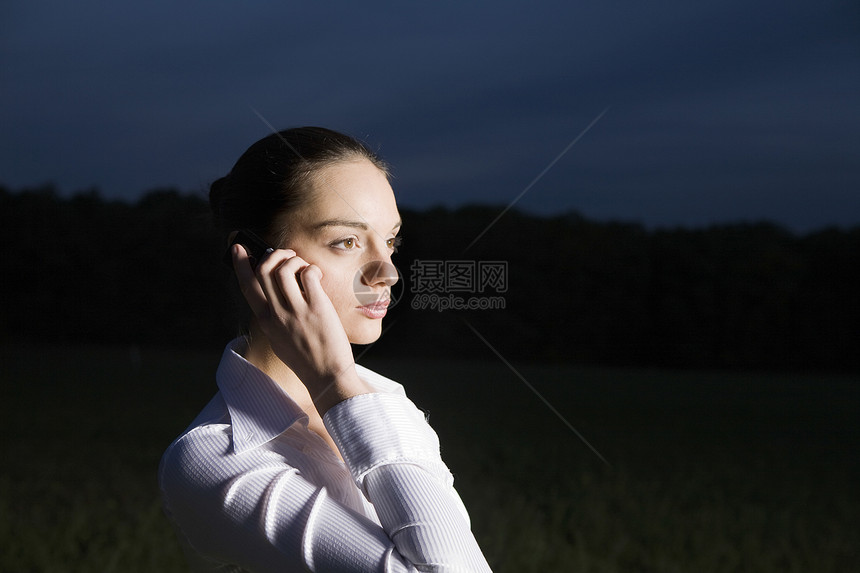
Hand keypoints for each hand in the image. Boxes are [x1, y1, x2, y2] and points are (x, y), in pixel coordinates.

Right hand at [232, 244, 365, 408]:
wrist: (327, 377)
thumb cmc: (307, 359)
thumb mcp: (280, 340)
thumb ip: (274, 318)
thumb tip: (276, 292)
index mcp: (266, 322)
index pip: (247, 287)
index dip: (240, 264)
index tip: (238, 248)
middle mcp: (277, 315)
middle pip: (263, 271)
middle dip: (274, 254)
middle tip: (287, 256)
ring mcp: (296, 311)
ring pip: (284, 269)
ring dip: (294, 259)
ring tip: (304, 268)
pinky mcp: (317, 308)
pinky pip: (308, 275)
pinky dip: (312, 269)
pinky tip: (317, 276)